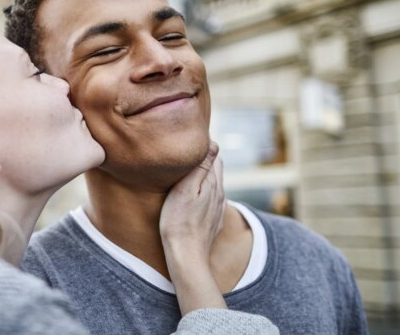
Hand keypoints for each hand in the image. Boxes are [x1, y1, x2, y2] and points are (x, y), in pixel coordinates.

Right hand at [159, 141, 227, 314]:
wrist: (186, 257)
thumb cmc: (178, 222)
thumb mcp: (186, 190)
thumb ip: (201, 167)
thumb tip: (214, 143)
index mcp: (214, 185)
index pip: (214, 156)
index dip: (203, 146)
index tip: (189, 141)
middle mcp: (220, 196)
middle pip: (216, 170)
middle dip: (205, 160)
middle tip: (187, 153)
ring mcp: (217, 210)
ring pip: (214, 186)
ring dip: (204, 177)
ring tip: (189, 171)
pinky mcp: (212, 222)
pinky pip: (211, 201)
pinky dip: (204, 193)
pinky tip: (194, 196)